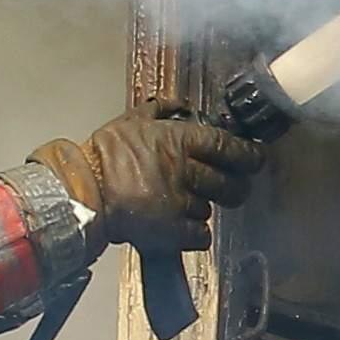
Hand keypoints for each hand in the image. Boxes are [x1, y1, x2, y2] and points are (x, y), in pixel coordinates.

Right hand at [35, 113, 263, 250]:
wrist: (83, 193)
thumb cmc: (102, 157)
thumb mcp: (129, 122)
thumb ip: (157, 110)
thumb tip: (177, 103)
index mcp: (177, 140)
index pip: (228, 146)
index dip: (248, 154)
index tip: (255, 158)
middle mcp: (185, 170)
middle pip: (230, 182)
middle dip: (236, 187)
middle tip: (233, 189)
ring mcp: (181, 202)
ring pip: (210, 209)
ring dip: (202, 209)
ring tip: (183, 206)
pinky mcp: (173, 231)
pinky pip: (200, 235)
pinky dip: (194, 234)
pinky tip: (180, 227)